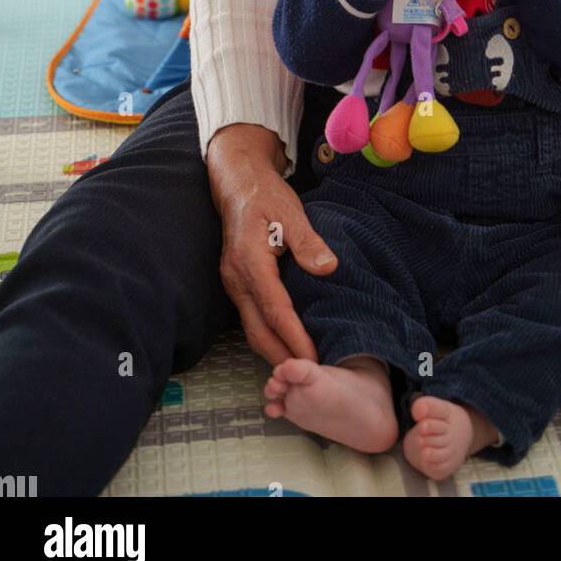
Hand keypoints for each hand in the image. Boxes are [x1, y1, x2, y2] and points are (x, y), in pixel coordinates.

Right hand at [206, 123, 337, 375]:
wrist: (235, 181)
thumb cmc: (264, 193)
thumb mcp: (290, 210)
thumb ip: (307, 241)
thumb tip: (327, 267)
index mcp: (249, 261)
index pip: (275, 309)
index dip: (294, 337)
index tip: (312, 358)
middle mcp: (236, 277)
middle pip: (258, 330)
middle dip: (281, 357)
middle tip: (307, 378)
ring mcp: (233, 281)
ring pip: (252, 326)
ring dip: (274, 349)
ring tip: (299, 369)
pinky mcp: (236, 281)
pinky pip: (252, 315)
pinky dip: (268, 334)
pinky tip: (286, 342)